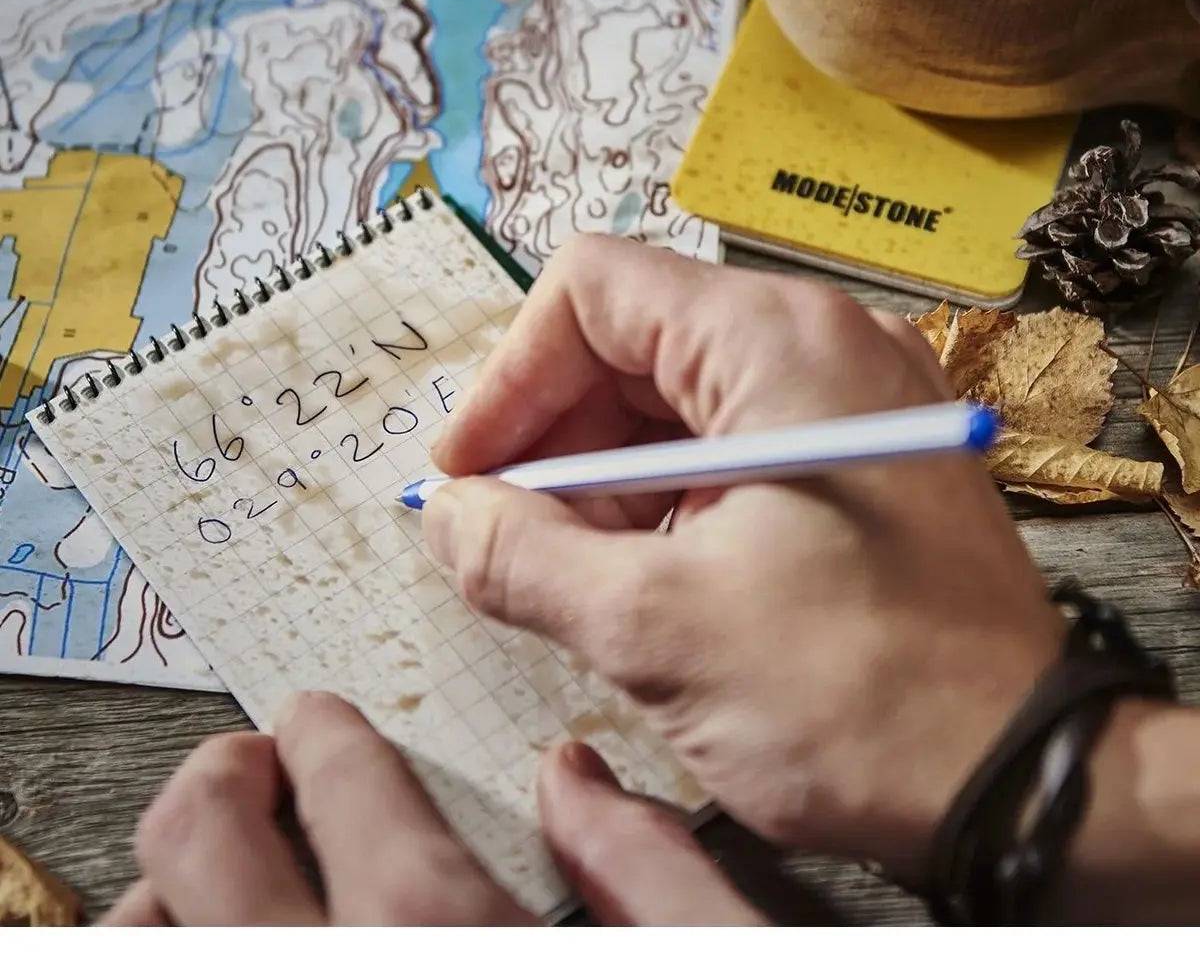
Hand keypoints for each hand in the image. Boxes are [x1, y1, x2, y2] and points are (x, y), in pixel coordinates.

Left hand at [104, 692, 762, 925]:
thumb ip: (652, 867)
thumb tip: (578, 785)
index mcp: (450, 946)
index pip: (348, 788)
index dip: (325, 736)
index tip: (317, 725)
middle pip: (202, 851)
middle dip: (217, 781)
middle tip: (248, 771)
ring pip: (145, 954)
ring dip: (162, 901)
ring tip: (210, 882)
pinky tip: (218, 965)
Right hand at [424, 237, 1065, 881]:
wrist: (1025, 784)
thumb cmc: (857, 697)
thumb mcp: (657, 627)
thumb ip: (523, 557)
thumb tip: (447, 517)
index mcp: (778, 341)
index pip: (594, 289)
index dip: (510, 376)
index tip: (468, 473)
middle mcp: (820, 344)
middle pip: (631, 343)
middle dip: (550, 436)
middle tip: (499, 532)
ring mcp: (847, 402)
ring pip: (674, 402)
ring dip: (600, 478)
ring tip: (562, 569)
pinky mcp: (854, 462)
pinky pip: (725, 449)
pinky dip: (660, 499)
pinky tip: (631, 572)